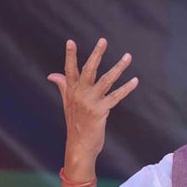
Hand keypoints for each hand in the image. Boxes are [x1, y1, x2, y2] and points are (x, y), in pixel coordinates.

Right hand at [47, 38, 138, 171]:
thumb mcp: (67, 103)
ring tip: (128, 56)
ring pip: (106, 80)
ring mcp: (90, 102)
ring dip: (119, 67)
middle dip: (96, 54)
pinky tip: (135, 80)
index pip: (69, 70)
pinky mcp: (101, 111)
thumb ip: (63, 86)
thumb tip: (52, 74)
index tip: (70, 41)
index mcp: (71, 91)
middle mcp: (80, 94)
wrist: (79, 145)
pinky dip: (126, 88)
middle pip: (89, 70)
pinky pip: (116, 96)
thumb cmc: (75, 123)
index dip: (70, 56)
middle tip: (103, 40)